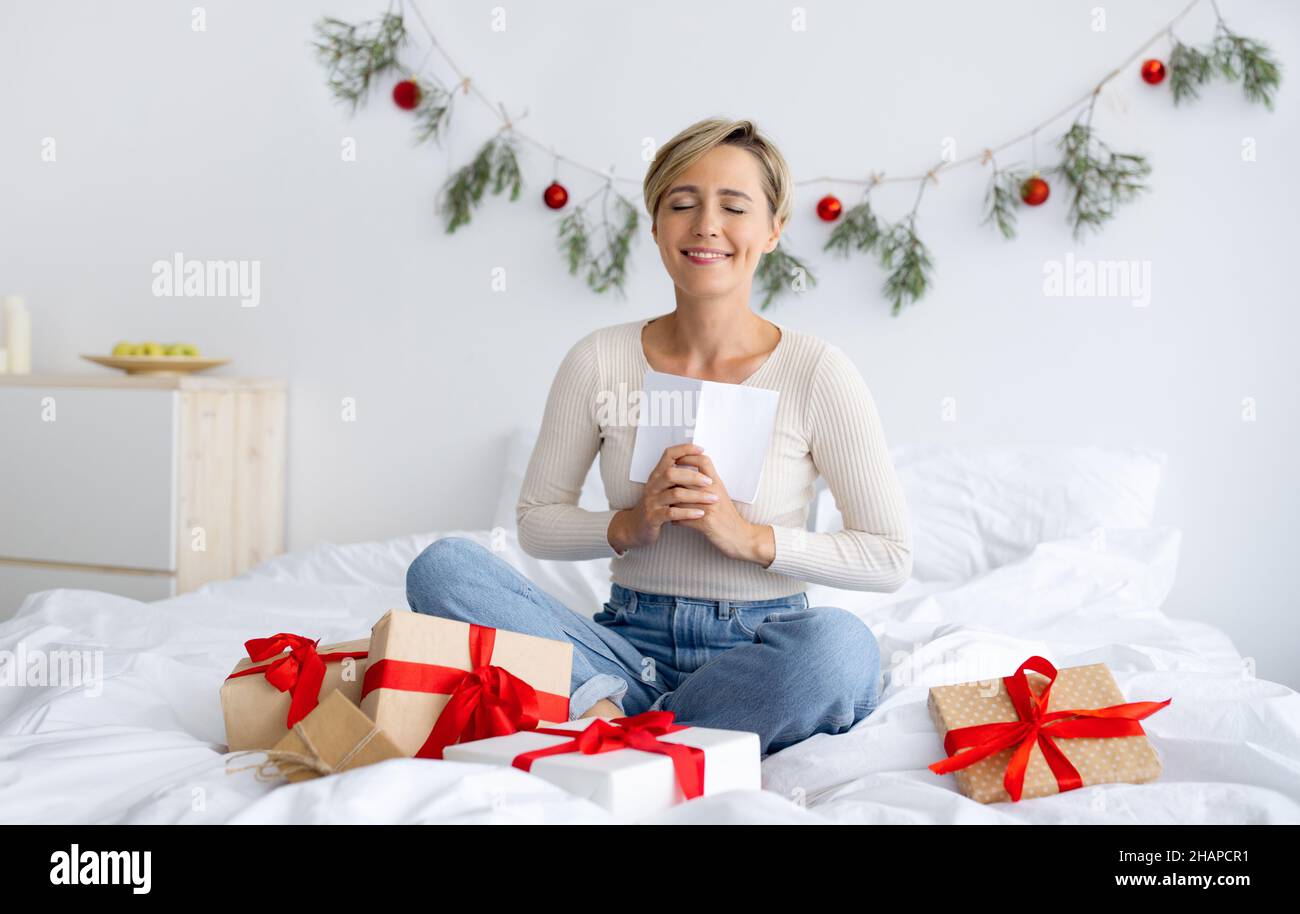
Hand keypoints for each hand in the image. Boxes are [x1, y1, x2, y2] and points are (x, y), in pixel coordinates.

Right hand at [607, 443, 717, 552]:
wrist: (636, 528)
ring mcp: (652, 502)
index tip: (701, 450)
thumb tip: (699, 462)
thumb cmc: (655, 506)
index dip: (684, 449)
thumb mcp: (664, 488)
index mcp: (657, 475)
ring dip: (696, 496)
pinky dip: (688, 513)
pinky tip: (700, 513)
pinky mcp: (653, 517)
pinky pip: (672, 513)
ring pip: (675, 494)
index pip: (669, 455)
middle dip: (693, 476)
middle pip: (671, 473)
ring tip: (712, 499)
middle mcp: (653, 486)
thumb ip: (677, 477)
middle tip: (710, 481)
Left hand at [671, 452, 774, 566]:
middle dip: (672, 481)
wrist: (740, 536)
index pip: (703, 461)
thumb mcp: (720, 494)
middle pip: (687, 478)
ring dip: (670, 502)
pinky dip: (675, 520)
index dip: (688, 457)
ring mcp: (709, 507)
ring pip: (681, 498)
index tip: (675, 460)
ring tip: (664, 504)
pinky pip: (682, 518)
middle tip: (663, 485)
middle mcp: (713, 493)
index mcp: (717, 484)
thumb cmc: (728, 516)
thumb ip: (706, 483)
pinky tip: (672, 521)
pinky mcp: (705, 523)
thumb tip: (688, 475)